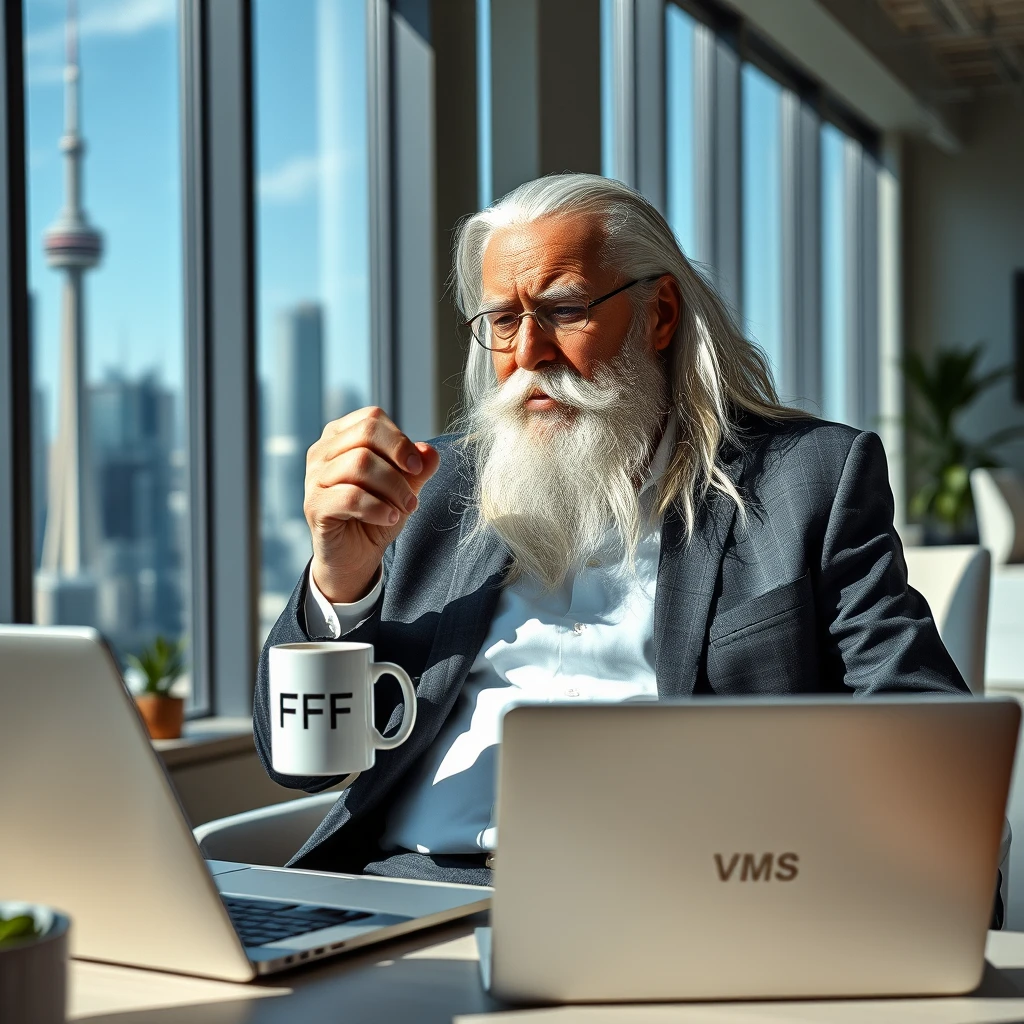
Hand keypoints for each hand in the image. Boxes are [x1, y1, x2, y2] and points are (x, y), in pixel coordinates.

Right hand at [304, 407, 439, 602]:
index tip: (417, 466)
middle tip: (415, 486)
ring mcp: (314, 477)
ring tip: (406, 507)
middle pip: (366, 434)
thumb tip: (430, 452)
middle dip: (399, 460)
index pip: (372, 418)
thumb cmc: (376, 514)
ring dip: (393, 487)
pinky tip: (390, 517)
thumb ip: (418, 468)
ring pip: (360, 463)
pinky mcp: (314, 505)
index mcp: (341, 437)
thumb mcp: (404, 487)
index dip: (400, 440)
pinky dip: (378, 507)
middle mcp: (322, 451)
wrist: (355, 556)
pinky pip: (350, 496)